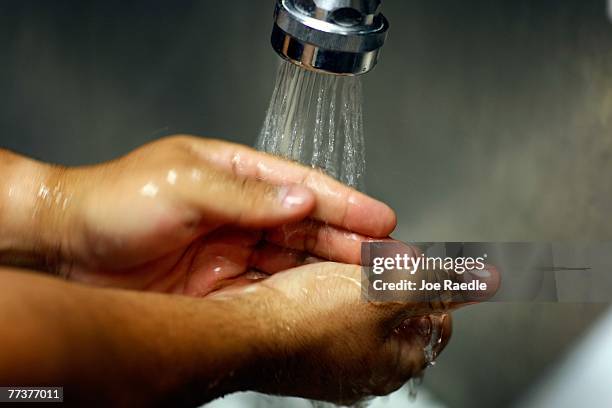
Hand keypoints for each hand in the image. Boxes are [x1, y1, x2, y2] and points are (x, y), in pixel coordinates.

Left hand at [4, 136, 395, 294]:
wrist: (66, 250)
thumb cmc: (113, 202)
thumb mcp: (182, 185)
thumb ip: (244, 194)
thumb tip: (301, 198)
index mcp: (233, 173)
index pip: (300, 185)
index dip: (344, 201)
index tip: (380, 217)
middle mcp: (238, 211)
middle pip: (305, 225)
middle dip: (347, 238)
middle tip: (386, 254)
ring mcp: (231, 249)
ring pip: (292, 258)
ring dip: (328, 267)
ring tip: (365, 278)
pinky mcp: (219, 285)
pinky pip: (267, 287)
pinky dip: (296, 293)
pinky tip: (319, 298)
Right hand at [210, 260, 498, 404]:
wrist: (243, 331)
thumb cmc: (308, 321)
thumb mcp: (386, 291)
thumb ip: (437, 284)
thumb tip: (487, 280)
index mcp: (395, 360)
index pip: (436, 322)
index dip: (431, 286)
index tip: (417, 266)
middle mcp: (364, 365)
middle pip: (395, 313)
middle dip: (389, 278)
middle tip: (377, 257)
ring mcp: (331, 356)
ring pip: (357, 307)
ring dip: (354, 278)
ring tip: (342, 259)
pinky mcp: (300, 343)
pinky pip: (324, 308)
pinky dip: (323, 287)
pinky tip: (309, 272)